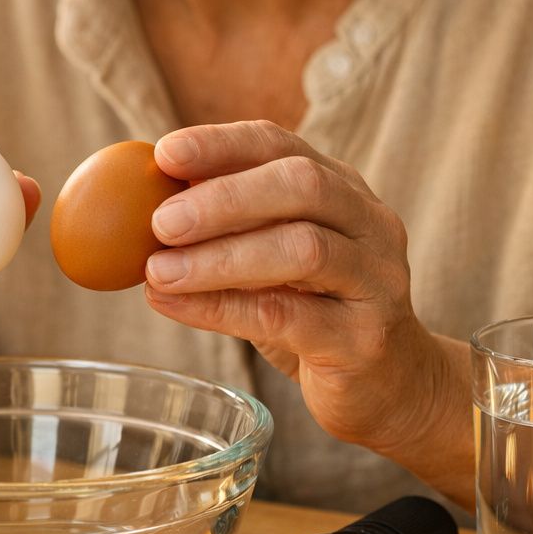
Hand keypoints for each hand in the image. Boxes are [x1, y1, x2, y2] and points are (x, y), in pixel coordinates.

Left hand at [142, 121, 452, 452]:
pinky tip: (176, 306)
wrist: (395, 389)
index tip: (165, 154)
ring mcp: (375, 280)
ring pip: (300, 250)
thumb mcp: (274, 262)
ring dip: (219, 258)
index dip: (222, 145)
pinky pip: (287, 317)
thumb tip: (138, 208)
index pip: (282, 147)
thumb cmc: (318, 315)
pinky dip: (221, 309)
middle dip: (224, 198)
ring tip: (157, 271)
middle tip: (160, 221)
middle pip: (301, 186)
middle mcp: (369, 224)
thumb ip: (229, 230)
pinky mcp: (365, 339)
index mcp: (343, 190)